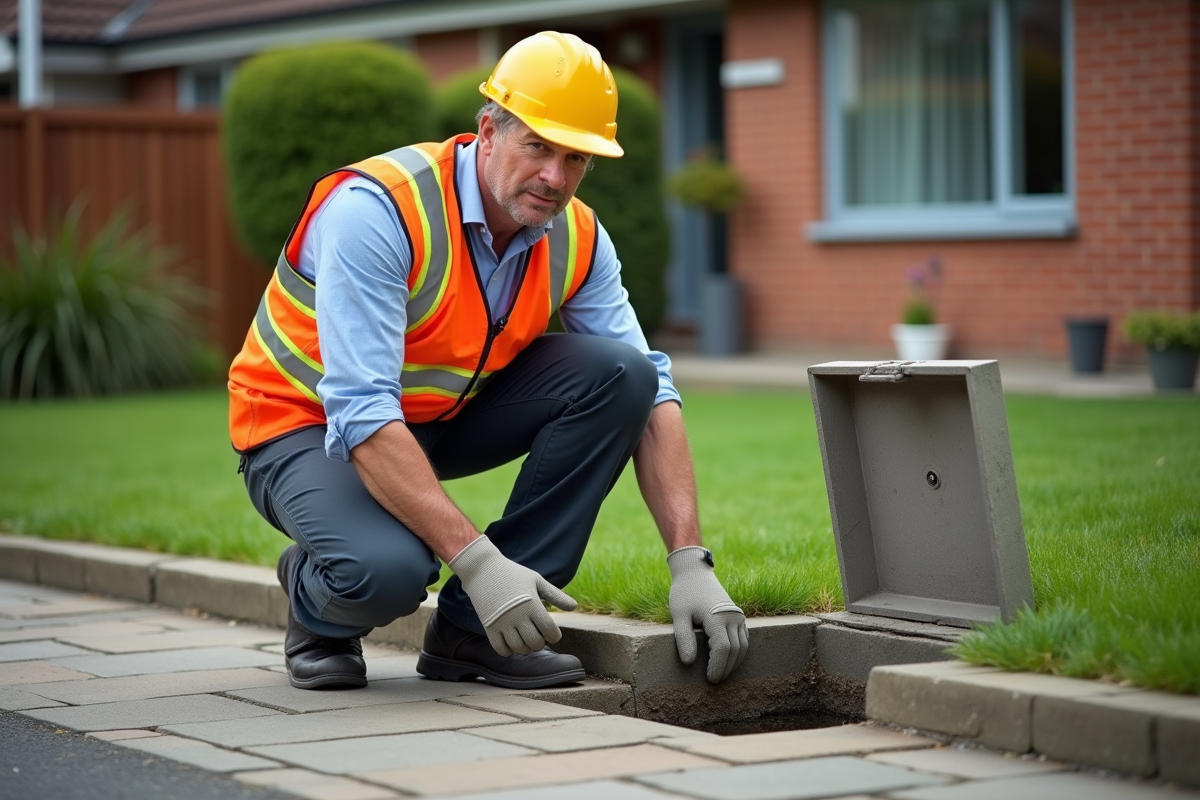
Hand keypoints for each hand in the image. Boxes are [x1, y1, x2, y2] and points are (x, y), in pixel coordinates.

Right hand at [448, 536, 577, 656]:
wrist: (483, 570)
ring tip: (526, 640)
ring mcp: (502, 623)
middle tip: (539, 636)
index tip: (552, 633)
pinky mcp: (489, 627)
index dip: (554, 636)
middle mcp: (518, 616)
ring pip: (519, 648)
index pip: (550, 631)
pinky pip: (501, 649)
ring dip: (526, 648)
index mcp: (532, 604)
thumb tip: (574, 607)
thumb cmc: (513, 574)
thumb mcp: (536, 580)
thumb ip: (556, 595)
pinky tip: (511, 642)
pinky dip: (508, 651)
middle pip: (535, 643)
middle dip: (540, 643)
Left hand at [667, 546, 747, 683]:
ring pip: (743, 646)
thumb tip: (688, 662)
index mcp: (717, 616)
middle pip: (735, 650)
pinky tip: (728, 661)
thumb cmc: (684, 594)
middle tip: (714, 682)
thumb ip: (683, 637)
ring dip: (734, 662)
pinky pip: (744, 638)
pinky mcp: (738, 616)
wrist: (695, 573)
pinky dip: (738, 652)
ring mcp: (737, 616)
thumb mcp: (678, 615)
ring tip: (721, 674)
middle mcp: (732, 616)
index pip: (722, 648)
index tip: (710, 679)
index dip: (717, 666)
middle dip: (726, 668)